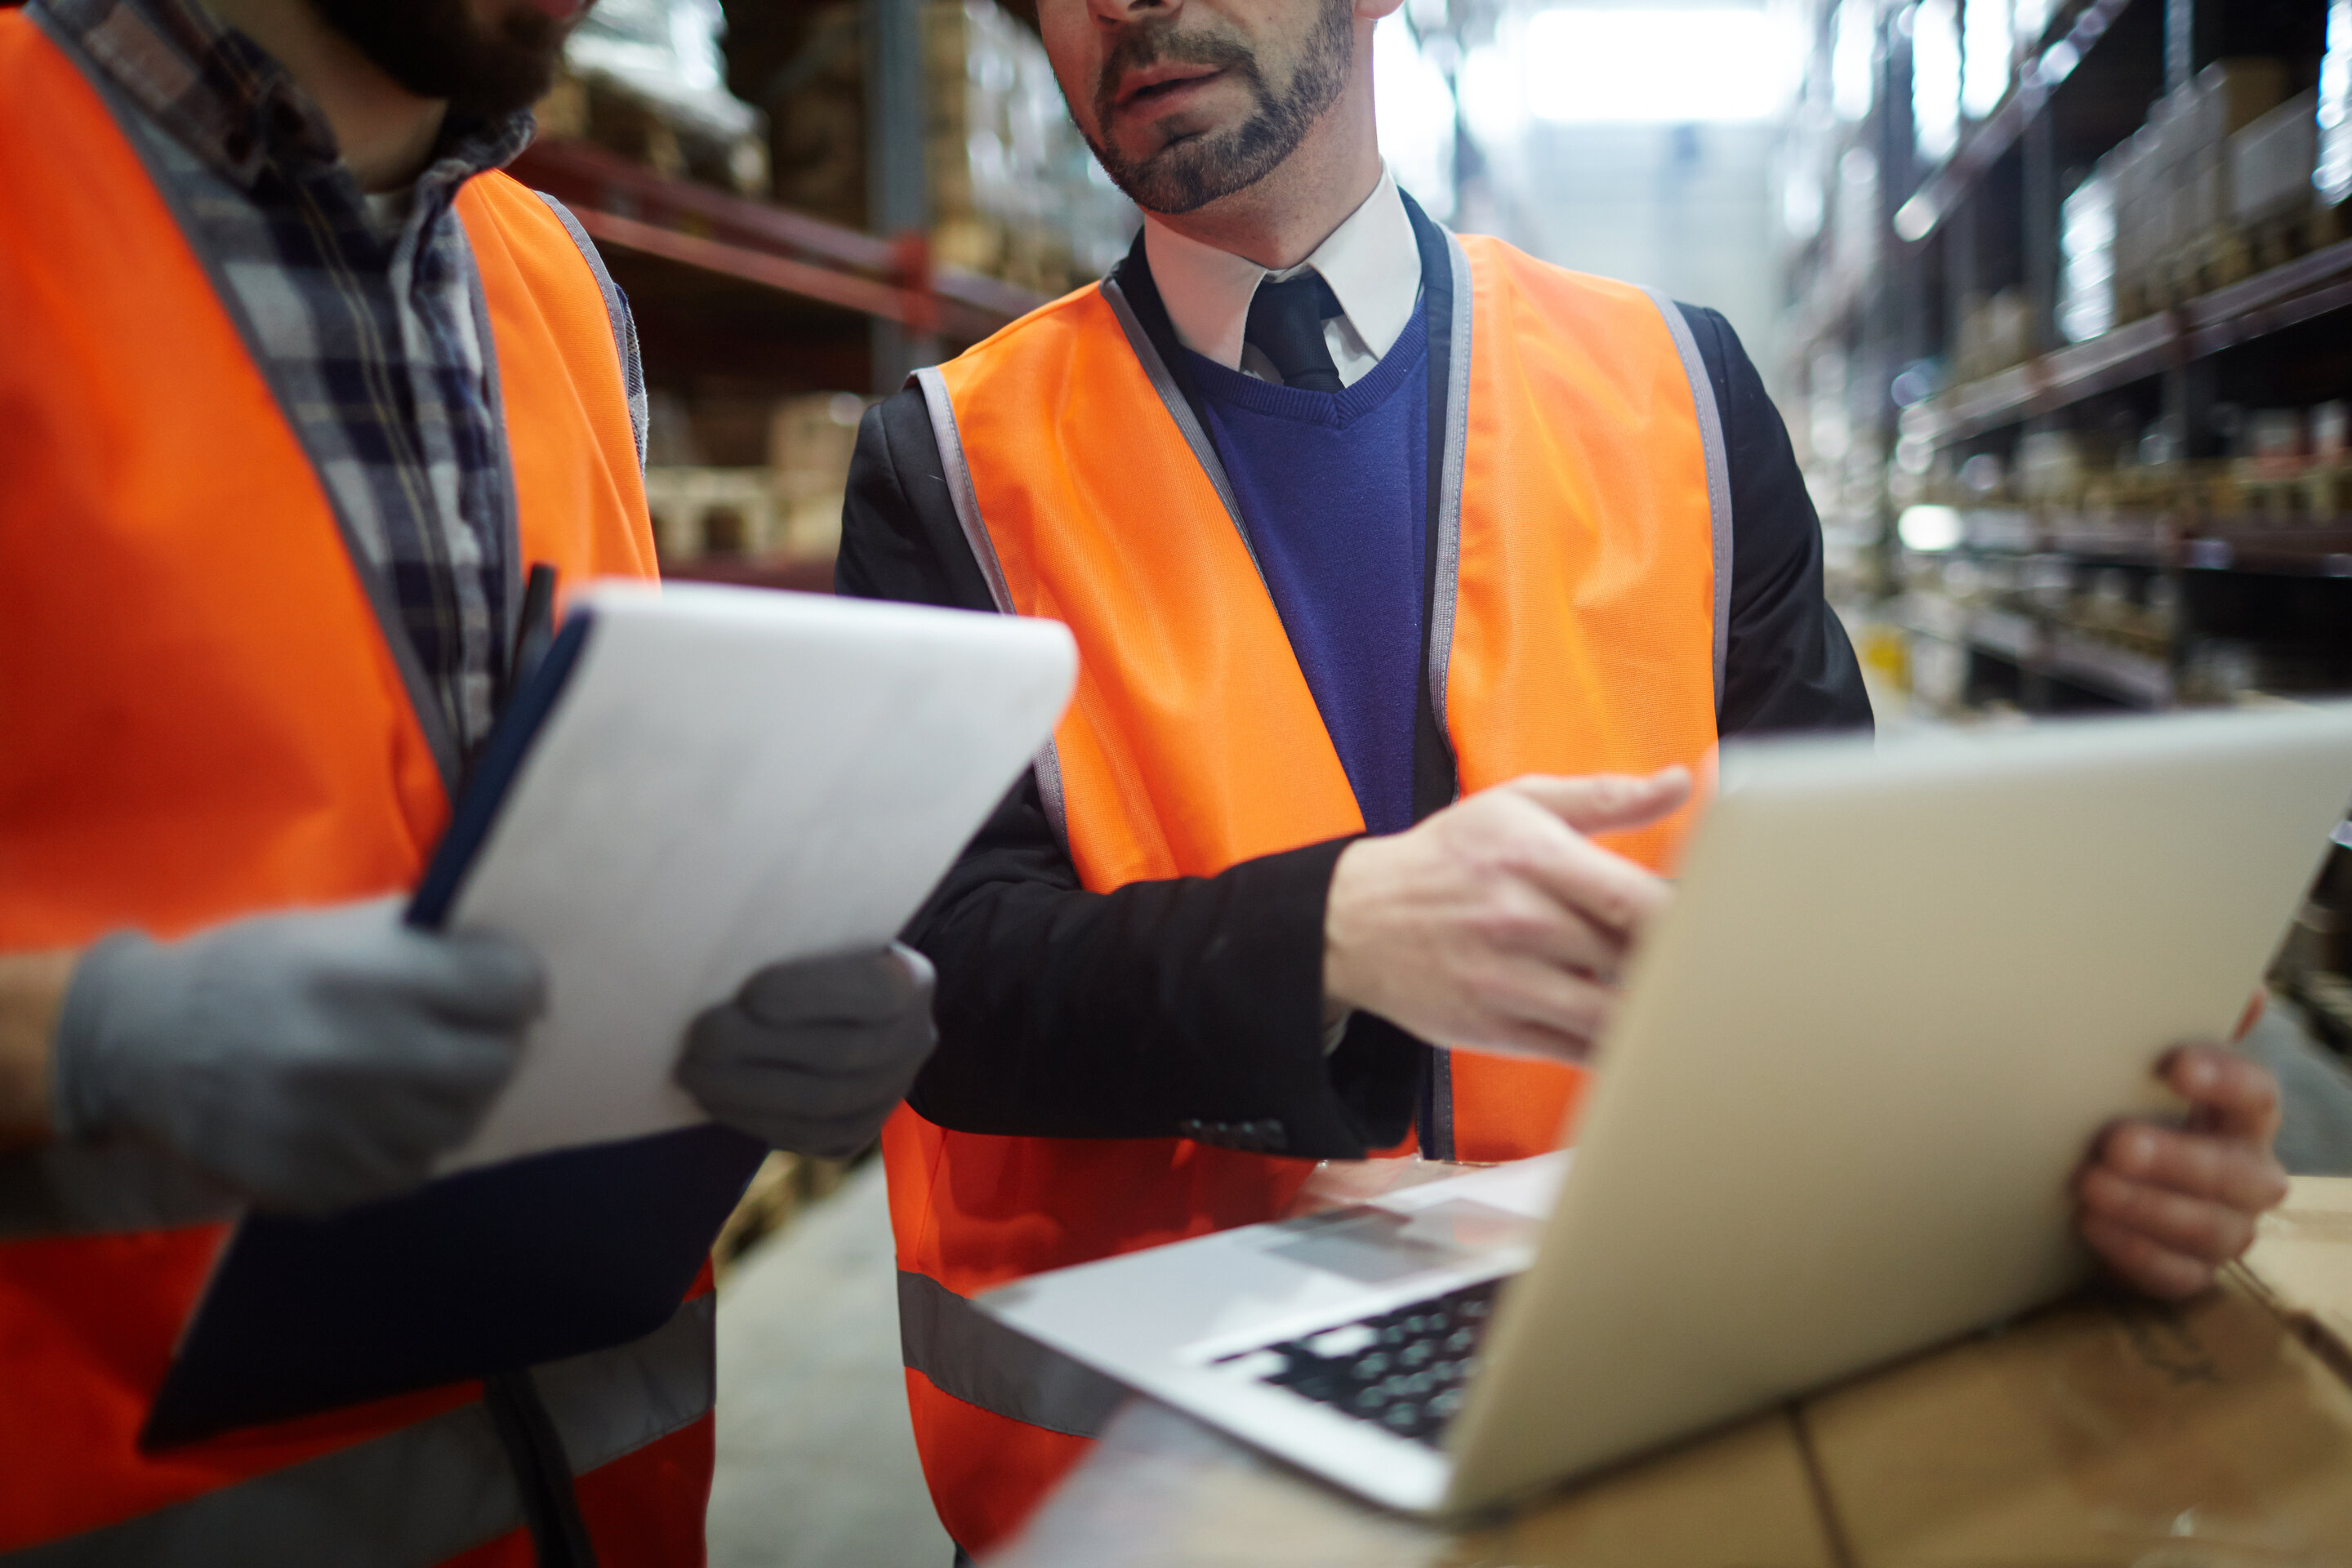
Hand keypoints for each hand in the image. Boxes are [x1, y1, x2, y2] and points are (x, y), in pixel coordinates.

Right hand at [52, 895, 542, 1212]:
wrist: (140, 1046)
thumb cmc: (248, 972)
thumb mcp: (332, 927)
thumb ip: (424, 941)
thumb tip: (508, 957)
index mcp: (370, 978)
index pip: (511, 988)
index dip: (514, 981)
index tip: (500, 981)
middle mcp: (364, 1058)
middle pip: (497, 1062)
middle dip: (493, 1040)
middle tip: (466, 1029)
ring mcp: (344, 1132)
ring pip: (461, 1123)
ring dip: (453, 1095)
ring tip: (414, 1069)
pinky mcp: (324, 1185)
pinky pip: (411, 1168)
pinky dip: (408, 1140)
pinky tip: (375, 1111)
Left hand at [677, 945, 936, 1157]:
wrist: (839, 1009)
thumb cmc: (814, 956)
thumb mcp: (819, 936)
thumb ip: (791, 943)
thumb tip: (727, 952)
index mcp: (912, 979)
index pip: (875, 993)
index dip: (816, 996)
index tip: (751, 994)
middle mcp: (914, 1041)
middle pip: (841, 1055)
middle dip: (762, 1049)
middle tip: (701, 1036)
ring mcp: (891, 1094)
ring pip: (822, 1106)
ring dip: (747, 1092)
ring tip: (692, 1072)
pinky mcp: (859, 1133)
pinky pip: (809, 1138)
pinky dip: (755, 1122)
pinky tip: (713, 1100)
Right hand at [1322, 769, 1688, 1061]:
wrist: (1353, 922)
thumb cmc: (1448, 857)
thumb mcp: (1515, 806)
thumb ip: (1604, 797)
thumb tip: (1680, 783)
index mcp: (1532, 858)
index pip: (1636, 899)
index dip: (1691, 917)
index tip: (1721, 915)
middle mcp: (1519, 923)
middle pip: (1633, 960)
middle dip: (1677, 962)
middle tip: (1710, 959)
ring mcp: (1506, 984)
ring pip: (1613, 1016)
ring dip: (1653, 1010)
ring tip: (1679, 998)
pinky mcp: (1497, 1032)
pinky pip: (1580, 1053)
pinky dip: (1618, 1048)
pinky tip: (1638, 1031)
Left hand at [2075, 1044, 2289, 1298]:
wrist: (2100, 1179)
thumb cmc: (2133, 1108)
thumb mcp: (2144, 1064)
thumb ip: (2181, 1022)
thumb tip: (2243, 990)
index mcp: (2243, 1116)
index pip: (2258, 1095)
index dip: (2226, 1079)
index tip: (2174, 1065)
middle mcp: (2247, 1173)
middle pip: (2239, 1173)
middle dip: (2179, 1159)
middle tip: (2117, 1141)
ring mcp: (2224, 1228)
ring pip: (2212, 1229)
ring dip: (2149, 1207)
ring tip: (2090, 1184)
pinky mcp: (2189, 1271)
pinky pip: (2177, 1275)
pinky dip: (2135, 1253)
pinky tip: (2091, 1226)